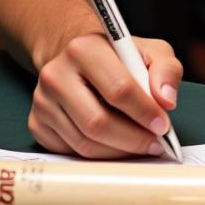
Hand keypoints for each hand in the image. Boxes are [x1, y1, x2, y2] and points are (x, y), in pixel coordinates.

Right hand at [30, 33, 181, 158]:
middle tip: (155, 143)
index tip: (162, 125)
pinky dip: (99, 155)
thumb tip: (166, 101)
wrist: (79, 57)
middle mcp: (56, 74)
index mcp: (85, 49)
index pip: (118, 89)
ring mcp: (43, 101)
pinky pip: (71, 152)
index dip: (144, 112)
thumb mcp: (150, 50)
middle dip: (132, 139)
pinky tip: (116, 146)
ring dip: (118, 152)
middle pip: (98, 123)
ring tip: (140, 145)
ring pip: (84, 143)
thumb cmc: (118, 56)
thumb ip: (166, 70)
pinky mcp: (37, 123)